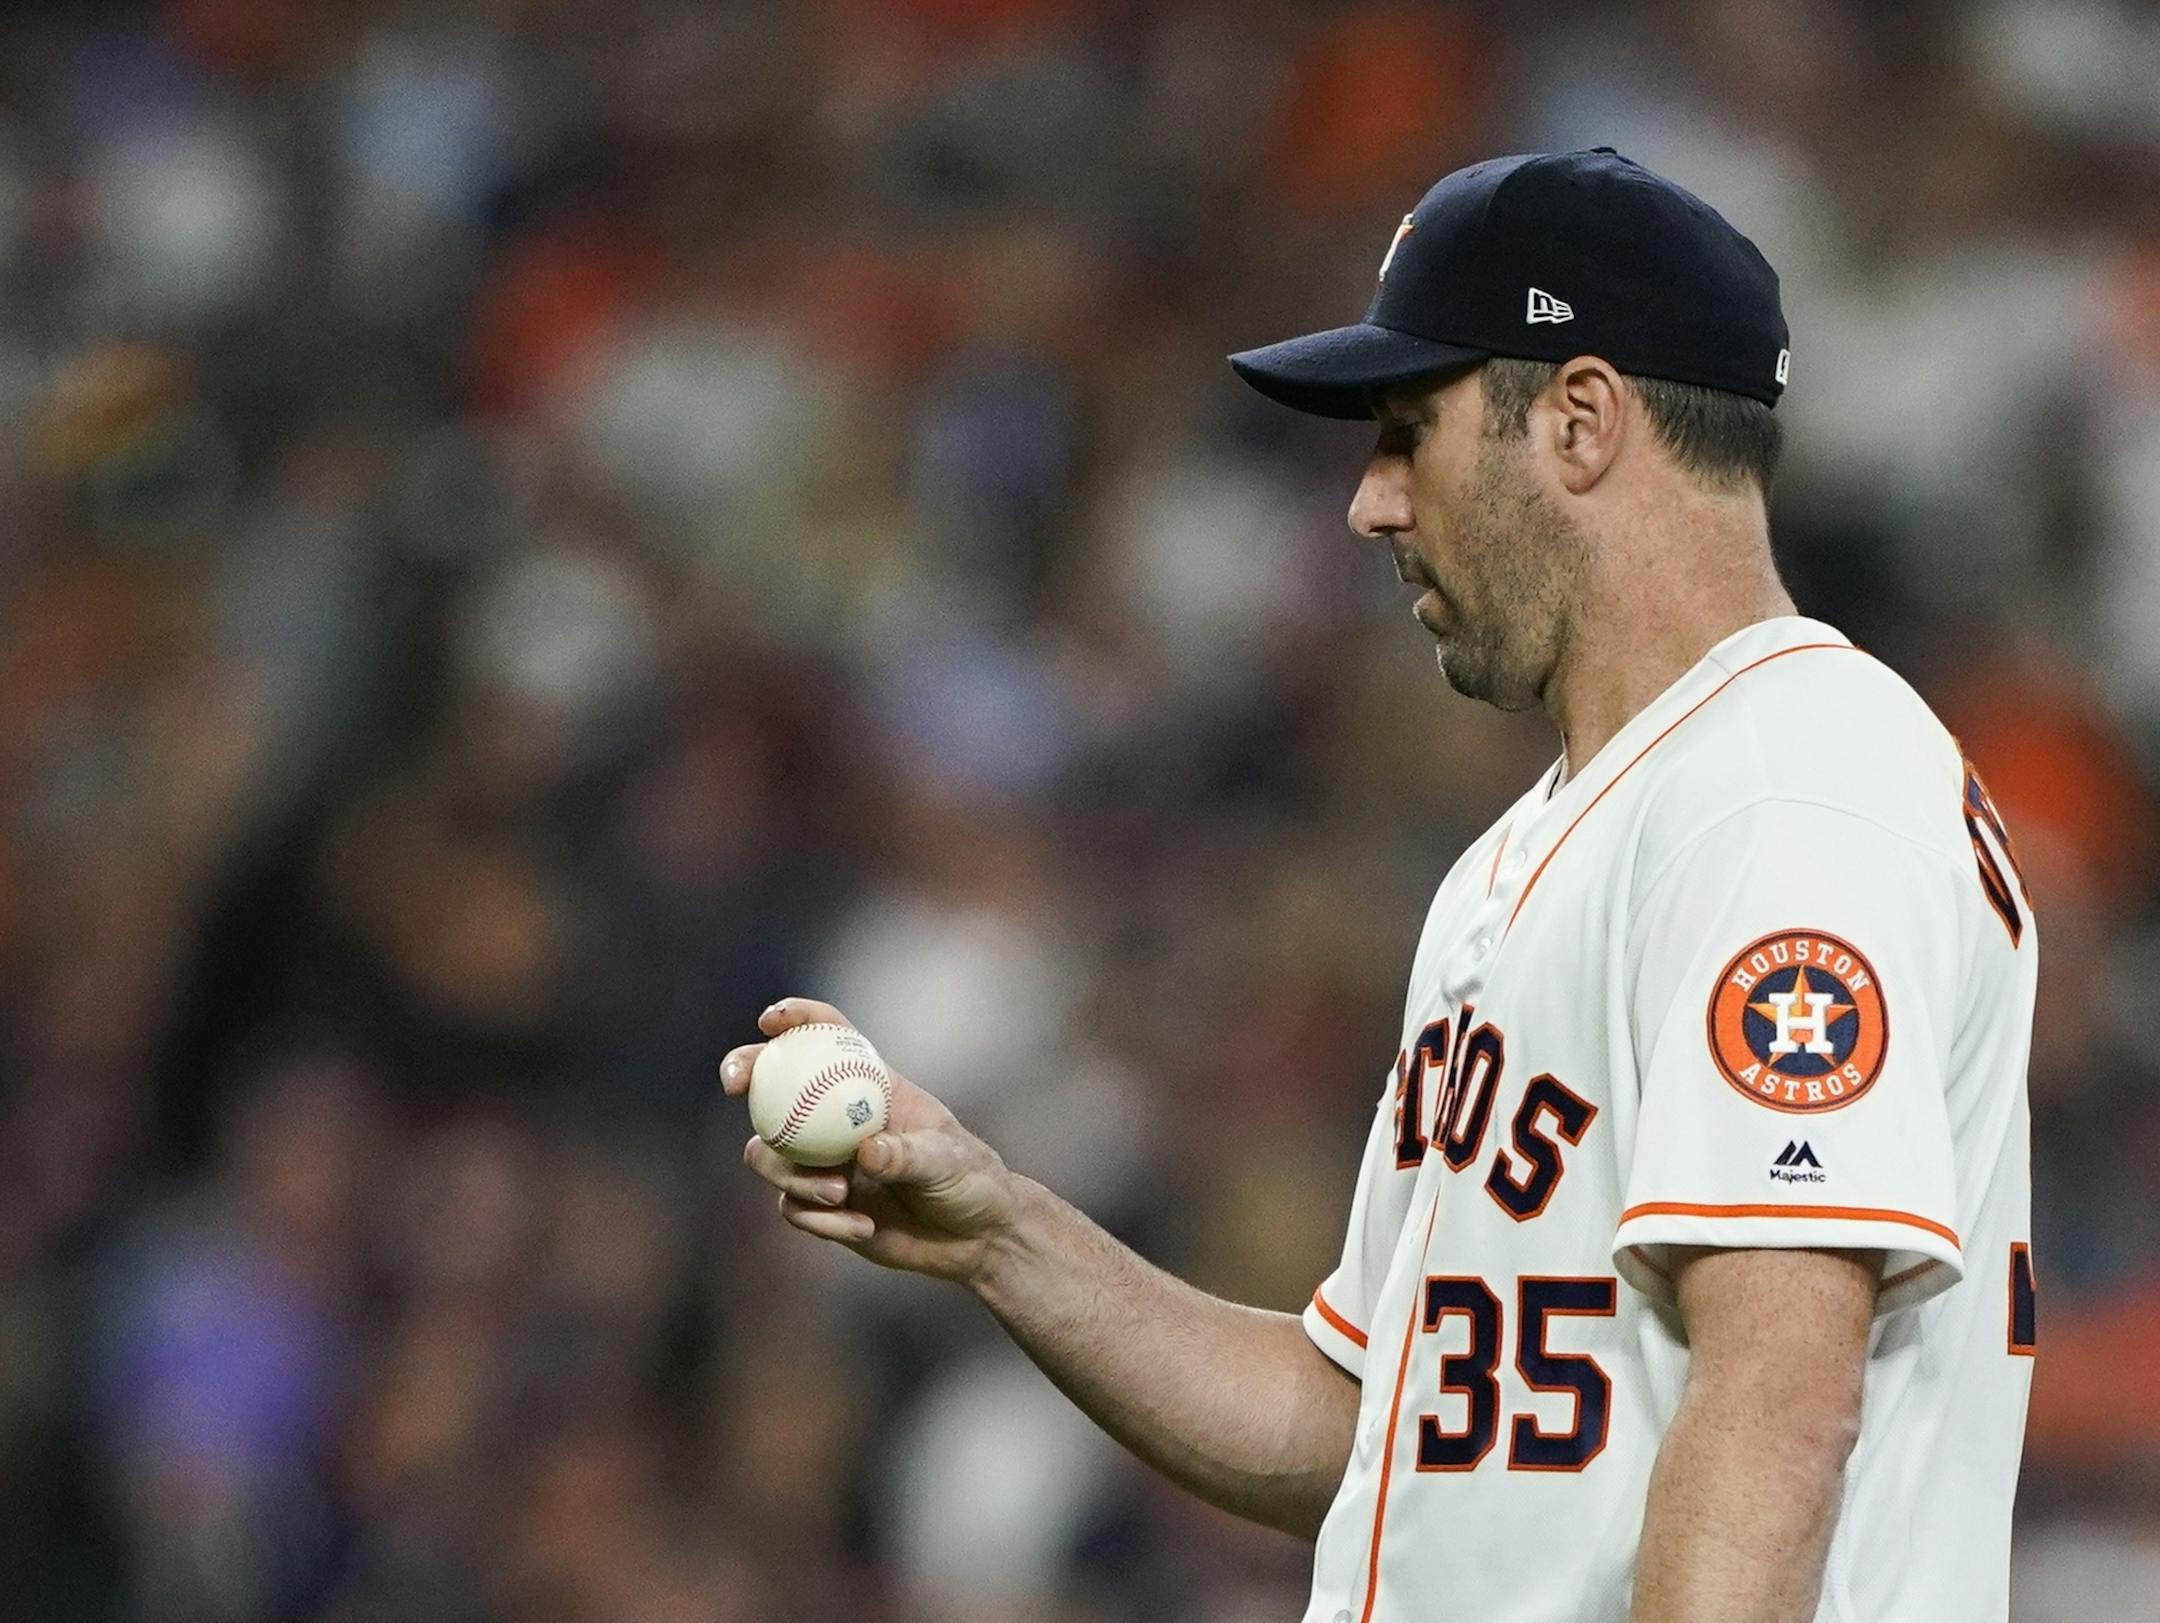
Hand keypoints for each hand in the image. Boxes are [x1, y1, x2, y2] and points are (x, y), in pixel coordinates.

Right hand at [720, 997, 1024, 1286]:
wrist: (974, 1239)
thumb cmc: (969, 1180)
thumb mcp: (947, 1162)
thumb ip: (906, 1156)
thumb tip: (865, 1151)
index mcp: (871, 1086)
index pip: (829, 1036)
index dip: (797, 1019)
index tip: (770, 1020)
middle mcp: (839, 1118)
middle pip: (775, 1083)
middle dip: (745, 1070)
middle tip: (736, 1084)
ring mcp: (824, 1161)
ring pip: (769, 1153)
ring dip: (791, 1175)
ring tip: (838, 1196)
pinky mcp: (820, 1205)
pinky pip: (793, 1207)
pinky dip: (819, 1219)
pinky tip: (863, 1228)